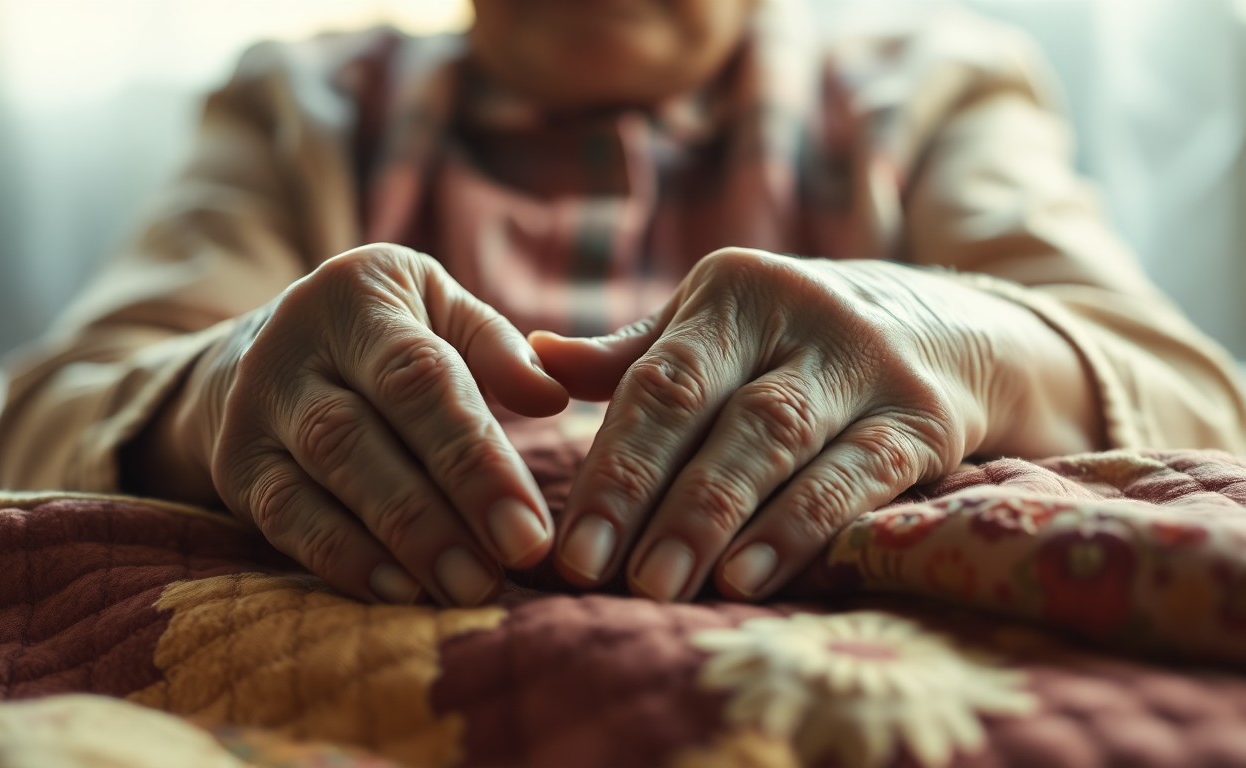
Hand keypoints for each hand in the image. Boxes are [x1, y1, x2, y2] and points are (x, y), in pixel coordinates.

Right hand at [169, 244, 568, 605]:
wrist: (261, 353)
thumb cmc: (388, 338)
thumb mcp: (441, 313)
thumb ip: (498, 350)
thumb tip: (551, 396)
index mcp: (356, 294)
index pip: (420, 377)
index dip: (477, 457)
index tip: (531, 527)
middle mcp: (293, 343)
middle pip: (365, 432)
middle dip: (442, 507)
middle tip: (508, 566)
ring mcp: (254, 407)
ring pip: (325, 475)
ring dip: (400, 540)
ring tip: (466, 587)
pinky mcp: (236, 465)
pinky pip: (284, 518)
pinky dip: (341, 559)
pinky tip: (399, 593)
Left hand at [530, 247, 1091, 601]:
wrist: (962, 326)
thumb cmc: (803, 341)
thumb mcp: (722, 326)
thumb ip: (635, 355)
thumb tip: (537, 361)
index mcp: (735, 290)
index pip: (659, 381)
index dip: (612, 465)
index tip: (567, 545)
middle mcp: (802, 313)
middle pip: (712, 411)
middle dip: (650, 497)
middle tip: (599, 575)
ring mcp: (869, 364)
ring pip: (778, 441)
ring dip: (716, 518)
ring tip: (663, 585)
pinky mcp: (927, 418)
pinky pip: (859, 475)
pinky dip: (801, 527)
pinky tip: (751, 577)